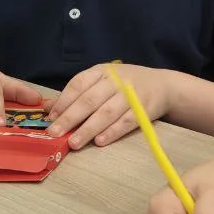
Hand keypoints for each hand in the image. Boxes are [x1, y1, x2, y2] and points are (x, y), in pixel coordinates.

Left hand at [47, 64, 177, 148]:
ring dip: (88, 129)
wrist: (164, 86)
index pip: (78, 84)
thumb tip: (49, 109)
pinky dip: (112, 132)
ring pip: (106, 113)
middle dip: (70, 118)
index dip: (63, 101)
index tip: (51, 118)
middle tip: (55, 133)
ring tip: (73, 143)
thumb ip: (79, 94)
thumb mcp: (103, 81)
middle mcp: (116, 80)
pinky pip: (126, 122)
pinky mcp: (144, 110)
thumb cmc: (126, 85)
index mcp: (102, 71)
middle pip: (89, 100)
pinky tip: (99, 142)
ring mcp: (131, 95)